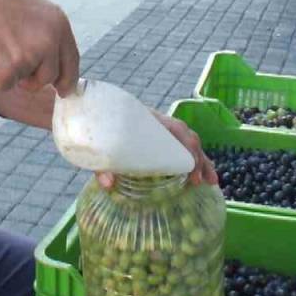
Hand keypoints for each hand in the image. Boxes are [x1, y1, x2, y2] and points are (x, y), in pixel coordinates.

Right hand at [0, 0, 79, 96]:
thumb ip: (48, 32)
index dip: (67, 78)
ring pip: (27, 82)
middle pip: (50, 76)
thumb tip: (55, 56)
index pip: (71, 60)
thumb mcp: (32, 9)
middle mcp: (49, 42)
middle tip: (14, 65)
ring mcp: (31, 58)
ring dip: (13, 74)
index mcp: (58, 24)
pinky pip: (4, 84)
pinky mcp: (9, 72)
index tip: (64, 90)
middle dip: (35, 80)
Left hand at [96, 111, 218, 188]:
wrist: (85, 112)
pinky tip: (196, 176)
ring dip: (200, 161)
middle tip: (204, 182)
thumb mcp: (96, 147)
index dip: (188, 148)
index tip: (192, 170)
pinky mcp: (157, 139)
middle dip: (200, 158)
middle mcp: (156, 122)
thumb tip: (107, 183)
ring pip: (186, 142)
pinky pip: (178, 147)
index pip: (176, 129)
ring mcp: (158, 130)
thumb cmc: (93, 128)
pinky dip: (190, 161)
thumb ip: (100, 164)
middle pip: (186, 137)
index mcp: (146, 118)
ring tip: (210, 182)